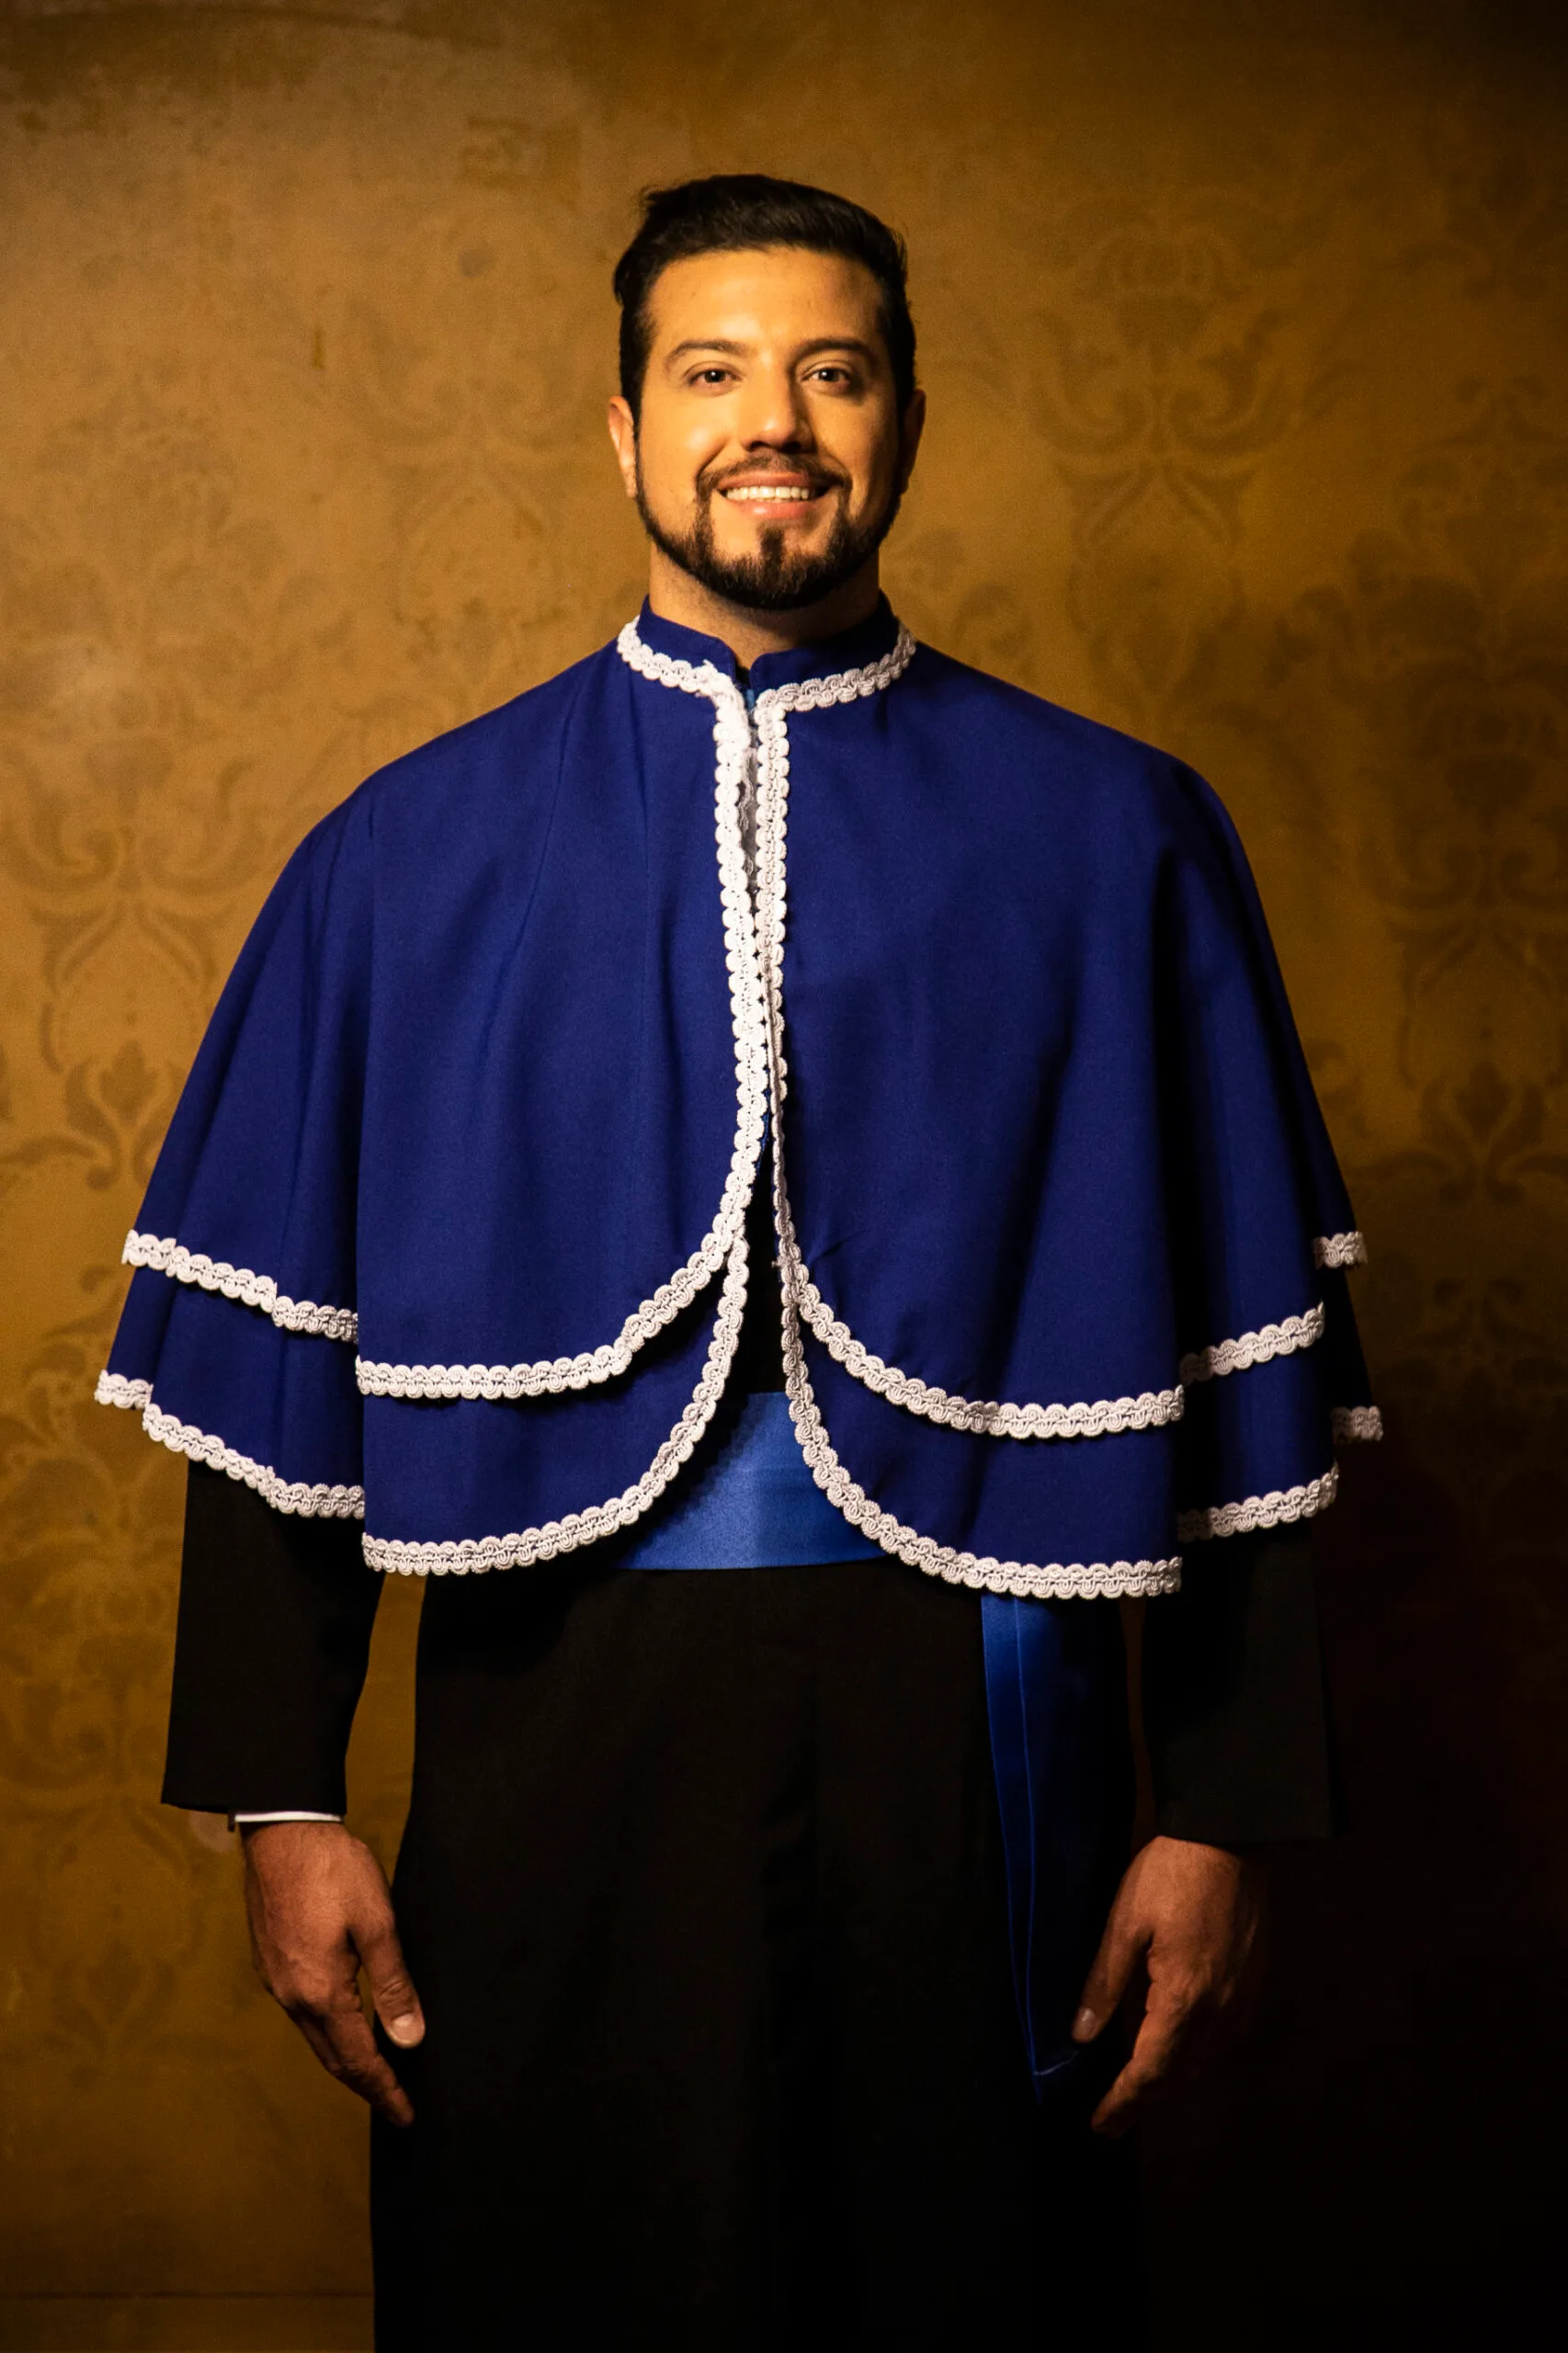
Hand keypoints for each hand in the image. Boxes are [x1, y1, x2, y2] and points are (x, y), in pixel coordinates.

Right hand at [241, 1820, 424, 2127]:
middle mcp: (292, 1997)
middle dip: (366, 2084)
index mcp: (321, 1993)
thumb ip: (394, 1984)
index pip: (359, 2060)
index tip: (406, 2116)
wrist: (282, 1832)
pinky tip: (345, 2024)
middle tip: (396, 2105)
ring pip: (316, 2037)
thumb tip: (411, 2039)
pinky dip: (328, 2031)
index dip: (385, 2090)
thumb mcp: (378, 1923)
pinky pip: (302, 2013)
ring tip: (376, 2072)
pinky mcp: (271, 1962)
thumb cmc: (333, 1870)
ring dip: (346, 2059)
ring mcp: (276, 1981)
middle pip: (333, 2058)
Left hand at [1071, 1834, 1265, 2137]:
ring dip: (1173, 2081)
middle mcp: (1220, 2011)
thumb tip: (1082, 2036)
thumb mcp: (1124, 1924)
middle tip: (1115, 2120)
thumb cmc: (1170, 1874)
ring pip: (1207, 2061)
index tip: (1100, 2124)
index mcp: (1184, 2000)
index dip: (1123, 2102)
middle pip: (1181, 2075)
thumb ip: (1104, 1985)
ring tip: (1141, 2092)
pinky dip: (1198, 2057)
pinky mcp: (1253, 1981)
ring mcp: (1243, 1998)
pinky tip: (1181, 2050)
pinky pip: (1224, 2039)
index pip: (1150, 2071)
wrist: (1229, 1836)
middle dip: (1145, 2100)